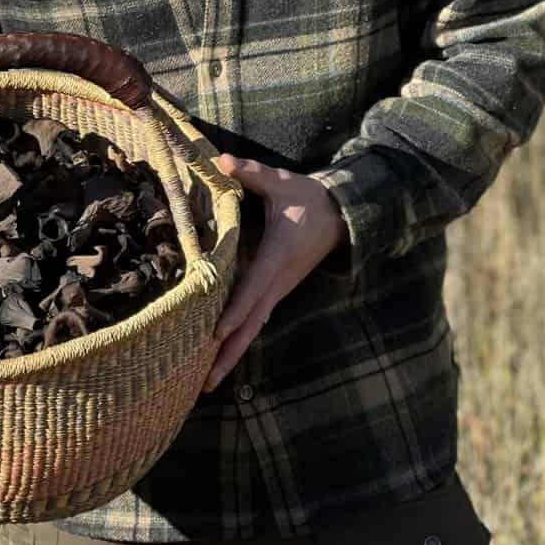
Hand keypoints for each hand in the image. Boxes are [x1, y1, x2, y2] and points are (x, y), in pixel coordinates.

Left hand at [203, 154, 347, 393]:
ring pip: (252, 328)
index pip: (253, 287)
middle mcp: (278, 281)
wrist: (342, 215)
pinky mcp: (277, 291)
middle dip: (228, 353)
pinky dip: (239, 340)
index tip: (217, 333)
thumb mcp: (281, 182)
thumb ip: (251, 172)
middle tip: (203, 384)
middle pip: (250, 323)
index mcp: (277, 257)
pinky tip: (222, 357)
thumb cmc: (309, 198)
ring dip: (231, 354)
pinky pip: (255, 320)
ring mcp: (278, 290)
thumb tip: (221, 160)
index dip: (235, 310)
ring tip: (207, 382)